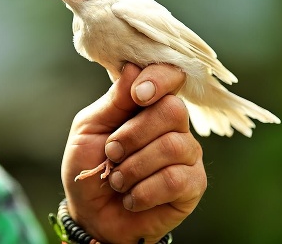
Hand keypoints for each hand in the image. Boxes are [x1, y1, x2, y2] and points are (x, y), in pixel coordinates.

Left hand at [62, 63, 206, 243]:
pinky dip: (143, 191)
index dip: (158, 79)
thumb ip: (113, 101)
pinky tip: (132, 198)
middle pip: (172, 110)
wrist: (92, 214)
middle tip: (111, 153)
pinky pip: (175, 179)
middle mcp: (172, 125)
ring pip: (173, 146)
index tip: (137, 95)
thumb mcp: (89, 129)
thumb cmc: (89, 166)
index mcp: (146, 105)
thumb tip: (133, 68)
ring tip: (117, 180)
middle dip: (133, 135)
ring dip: (134, 167)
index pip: (170, 76)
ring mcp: (186, 154)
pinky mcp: (192, 185)